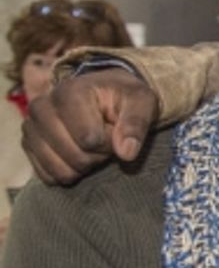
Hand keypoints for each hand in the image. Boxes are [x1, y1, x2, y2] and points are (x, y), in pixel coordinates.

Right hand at [22, 69, 156, 183]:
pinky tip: (77, 154)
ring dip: (84, 165)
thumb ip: (136, 125)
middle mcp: (41, 107)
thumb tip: (126, 153)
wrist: (104, 96)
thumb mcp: (141, 102)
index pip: (90, 139)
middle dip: (98, 155)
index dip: (110, 142)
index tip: (115, 128)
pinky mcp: (28, 146)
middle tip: (105, 138)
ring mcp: (30, 127)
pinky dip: (68, 172)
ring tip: (92, 146)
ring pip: (61, 169)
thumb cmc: (124, 98)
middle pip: (75, 156)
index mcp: (69, 92)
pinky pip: (49, 176)